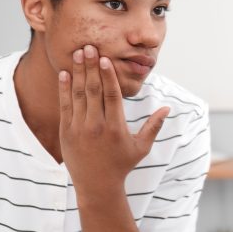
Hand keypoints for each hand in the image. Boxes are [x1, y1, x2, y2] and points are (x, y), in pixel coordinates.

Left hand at [57, 44, 168, 194]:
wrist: (97, 185)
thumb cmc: (122, 164)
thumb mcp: (142, 146)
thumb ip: (154, 126)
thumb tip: (168, 108)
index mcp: (116, 128)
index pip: (112, 96)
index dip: (108, 76)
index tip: (105, 58)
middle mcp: (96, 126)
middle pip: (93, 91)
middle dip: (91, 67)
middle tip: (89, 47)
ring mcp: (79, 129)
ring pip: (78, 95)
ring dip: (78, 72)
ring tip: (78, 53)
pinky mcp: (66, 132)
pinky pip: (65, 106)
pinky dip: (64, 89)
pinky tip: (65, 73)